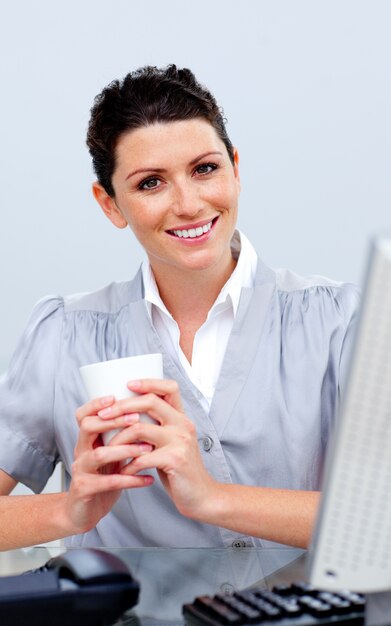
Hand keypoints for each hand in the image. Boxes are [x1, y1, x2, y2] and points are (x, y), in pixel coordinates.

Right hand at [64, 395, 153, 534]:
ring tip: (147, 449)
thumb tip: (147, 414)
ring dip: (124, 450)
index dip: (97, 404)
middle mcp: (81, 451)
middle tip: (137, 419)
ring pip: (99, 455)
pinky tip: (148, 479)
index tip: (117, 396)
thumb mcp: (110, 455)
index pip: (84, 415)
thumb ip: (120, 437)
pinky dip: (131, 480)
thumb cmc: (102, 479)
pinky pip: (109, 483)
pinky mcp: (85, 490)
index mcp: (87, 440)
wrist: (83, 513)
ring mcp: (81, 471)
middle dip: (113, 421)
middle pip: (88, 427)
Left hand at [96, 379, 217, 520]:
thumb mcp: (171, 442)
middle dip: (121, 407)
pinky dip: (128, 465)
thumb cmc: (179, 469)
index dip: (148, 382)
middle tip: (103, 415)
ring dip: (118, 439)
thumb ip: (157, 428)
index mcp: (181, 417)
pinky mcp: (175, 460)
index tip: (127, 384)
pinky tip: (122, 472)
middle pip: (150, 402)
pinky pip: (142, 457)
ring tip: (108, 450)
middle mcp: (183, 424)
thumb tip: (127, 415)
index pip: (169, 387)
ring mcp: (180, 441)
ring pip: (140, 429)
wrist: (200, 496)